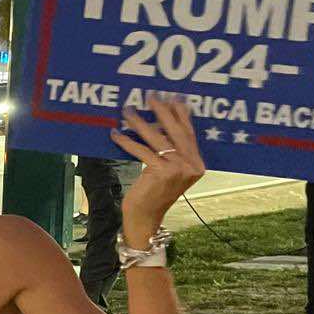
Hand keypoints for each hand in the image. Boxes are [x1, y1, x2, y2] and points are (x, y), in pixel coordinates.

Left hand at [112, 93, 206, 243]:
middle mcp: (192, 165)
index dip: (181, 115)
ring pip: (157, 139)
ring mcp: (178, 169)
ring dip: (140, 123)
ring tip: (128, 111)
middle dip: (162, 112)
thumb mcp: (167, 170)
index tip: (173, 98)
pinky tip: (115, 134)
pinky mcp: (161, 173)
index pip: (189, 133)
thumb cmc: (153, 193)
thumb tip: (159, 125)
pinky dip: (127, 141)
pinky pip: (142, 151)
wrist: (146, 217)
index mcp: (197, 163)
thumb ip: (170, 151)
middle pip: (176, 132)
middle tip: (150, 97)